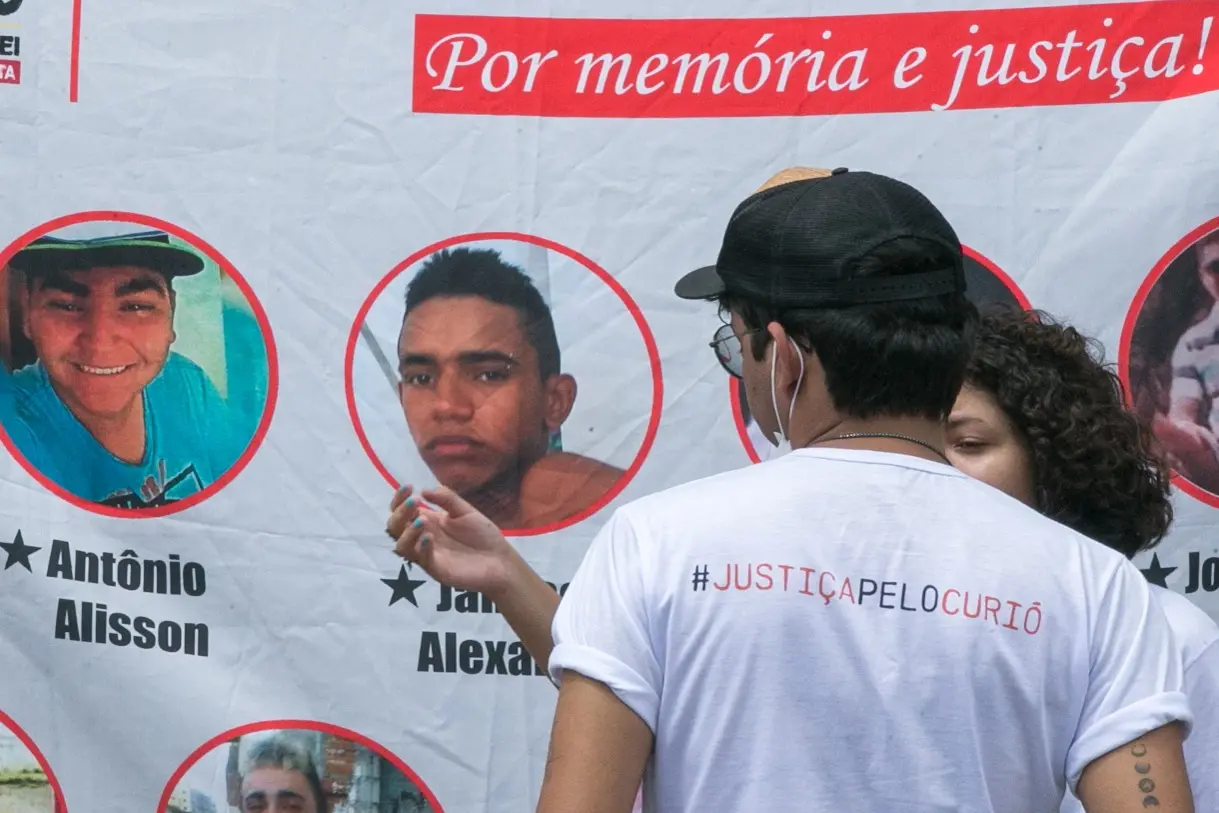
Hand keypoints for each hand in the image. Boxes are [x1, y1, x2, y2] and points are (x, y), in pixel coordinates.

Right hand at [387, 484, 517, 596]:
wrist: (500, 560)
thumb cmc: (482, 535)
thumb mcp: (465, 511)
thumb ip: (447, 499)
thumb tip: (425, 490)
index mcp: (428, 521)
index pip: (403, 511)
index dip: (399, 499)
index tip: (408, 487)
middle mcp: (422, 537)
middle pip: (395, 527)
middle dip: (400, 513)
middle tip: (414, 502)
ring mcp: (427, 554)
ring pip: (401, 546)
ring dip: (408, 531)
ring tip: (422, 520)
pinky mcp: (435, 569)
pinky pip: (420, 559)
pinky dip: (421, 547)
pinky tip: (429, 537)